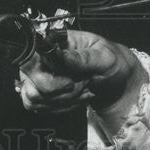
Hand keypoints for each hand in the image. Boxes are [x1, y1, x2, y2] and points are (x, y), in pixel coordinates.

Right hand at [17, 29, 144, 116]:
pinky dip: (61, 107)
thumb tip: (61, 56)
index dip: (45, 74)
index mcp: (58, 42)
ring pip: (34, 98)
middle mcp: (45, 58)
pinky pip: (39, 107)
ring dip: (62, 100)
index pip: (31, 56)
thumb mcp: (105, 57)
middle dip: (61, 90)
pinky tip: (76, 98)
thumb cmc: (114, 63)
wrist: (120, 84)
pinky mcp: (44, 94)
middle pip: (30, 81)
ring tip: (81, 90)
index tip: (69, 81)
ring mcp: (42, 77)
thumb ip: (83, 57)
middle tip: (82, 84)